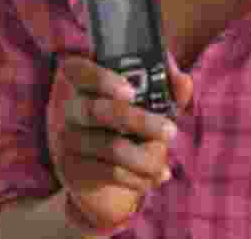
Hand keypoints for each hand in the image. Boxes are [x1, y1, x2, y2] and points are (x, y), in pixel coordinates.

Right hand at [52, 55, 192, 231]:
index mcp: (85, 82)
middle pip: (98, 111)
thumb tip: (183, 80)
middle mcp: (70, 107)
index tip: (131, 91)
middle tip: (172, 131)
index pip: (79, 70)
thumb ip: (167, 90)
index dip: (101, 78)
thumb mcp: (152, 107)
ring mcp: (68, 139)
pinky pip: (109, 172)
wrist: (108, 180)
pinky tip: (155, 177)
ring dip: (146, 157)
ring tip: (163, 164)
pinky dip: (138, 177)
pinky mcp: (72, 169)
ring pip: (110, 146)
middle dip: (140, 121)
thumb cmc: (133, 130)